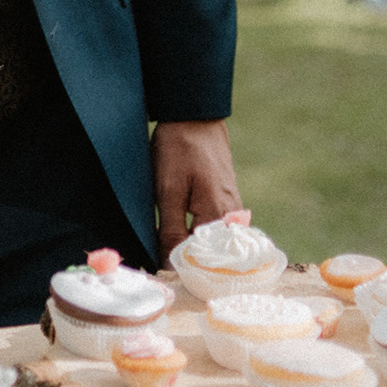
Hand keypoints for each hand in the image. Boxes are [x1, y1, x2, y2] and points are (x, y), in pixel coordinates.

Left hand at [151, 119, 240, 264]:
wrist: (194, 117)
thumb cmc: (179, 149)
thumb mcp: (168, 189)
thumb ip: (171, 229)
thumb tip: (170, 265)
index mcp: (219, 216)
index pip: (202, 258)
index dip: (177, 266)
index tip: (155, 269)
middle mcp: (232, 217)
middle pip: (208, 253)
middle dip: (183, 259)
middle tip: (155, 260)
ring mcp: (231, 210)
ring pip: (209, 241)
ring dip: (187, 246)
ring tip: (163, 247)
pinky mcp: (226, 202)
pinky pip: (211, 228)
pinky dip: (194, 233)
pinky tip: (177, 232)